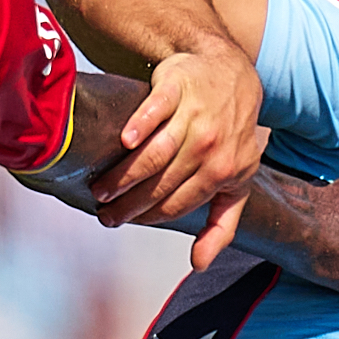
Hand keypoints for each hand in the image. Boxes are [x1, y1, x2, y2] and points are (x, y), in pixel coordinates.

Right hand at [85, 42, 266, 237]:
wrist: (233, 74)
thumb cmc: (231, 133)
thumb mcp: (238, 180)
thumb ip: (223, 223)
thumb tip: (199, 263)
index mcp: (224, 172)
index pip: (177, 204)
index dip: (147, 217)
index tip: (121, 222)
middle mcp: (211, 145)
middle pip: (162, 183)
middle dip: (130, 204)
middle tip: (105, 213)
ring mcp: (195, 115)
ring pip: (156, 153)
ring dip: (125, 175)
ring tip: (100, 189)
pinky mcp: (178, 87)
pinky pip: (156, 109)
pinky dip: (140, 125)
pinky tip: (124, 141)